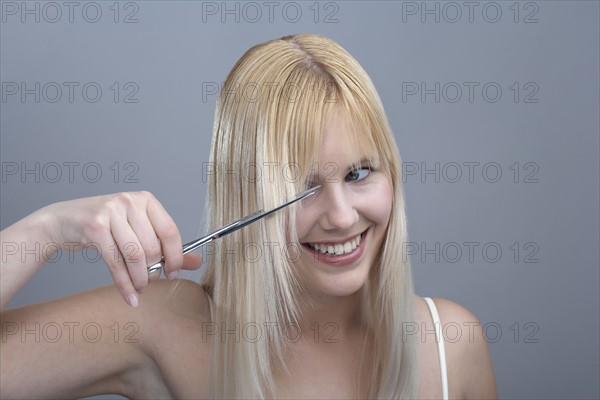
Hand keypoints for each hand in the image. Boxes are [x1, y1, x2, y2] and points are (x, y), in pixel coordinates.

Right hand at [42, 191, 201, 305]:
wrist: (61, 221)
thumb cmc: (105, 226)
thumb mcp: (137, 230)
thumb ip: (167, 246)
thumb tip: (197, 262)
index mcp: (145, 200)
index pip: (170, 231)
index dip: (175, 256)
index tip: (173, 273)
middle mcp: (129, 202)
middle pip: (152, 246)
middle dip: (153, 271)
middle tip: (149, 282)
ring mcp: (110, 212)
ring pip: (135, 256)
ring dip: (139, 279)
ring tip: (140, 289)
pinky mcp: (94, 227)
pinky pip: (115, 263)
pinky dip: (124, 284)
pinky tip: (130, 296)